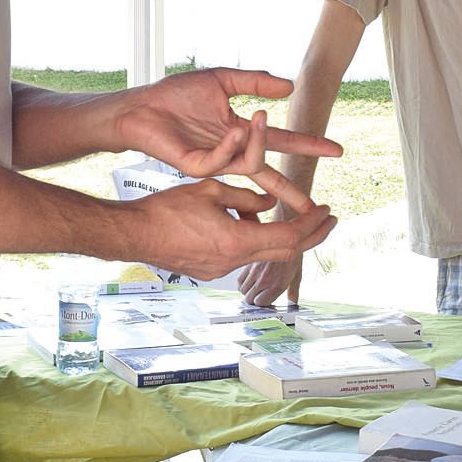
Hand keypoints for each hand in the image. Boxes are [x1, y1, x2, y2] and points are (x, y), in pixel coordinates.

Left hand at [110, 69, 341, 206]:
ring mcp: (215, 162)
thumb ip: (256, 82)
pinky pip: (222, 161)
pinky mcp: (196, 166)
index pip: (282, 141)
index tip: (336, 151)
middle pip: (270, 173)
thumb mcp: (222, 80)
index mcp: (241, 132)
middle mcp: (232, 151)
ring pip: (250, 168)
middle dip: (292, 189)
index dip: (308, 146)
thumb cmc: (176, 94)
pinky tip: (235, 129)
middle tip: (315, 207)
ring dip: (262, 153)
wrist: (142, 105)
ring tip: (261, 126)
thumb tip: (290, 87)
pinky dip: (231, 146)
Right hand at [123, 179, 334, 280]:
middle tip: (328, 218)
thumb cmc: (166, 209)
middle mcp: (233, 262)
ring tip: (255, 205)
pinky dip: (248, 237)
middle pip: (284, 252)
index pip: (289, 238)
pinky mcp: (209, 271)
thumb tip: (270, 203)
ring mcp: (220, 270)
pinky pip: (240, 254)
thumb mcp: (211, 190)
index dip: (312, 225)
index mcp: (237, 241)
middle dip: (309, 234)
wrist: (133, 233)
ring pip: (260, 252)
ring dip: (269, 231)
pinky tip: (234, 217)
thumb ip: (246, 197)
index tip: (327, 211)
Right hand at [239, 255, 303, 307]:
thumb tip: (294, 302)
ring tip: (255, 288)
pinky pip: (239, 280)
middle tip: (260, 295)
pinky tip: (250, 280)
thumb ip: (293, 291)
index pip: (260, 303)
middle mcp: (264, 280)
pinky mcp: (247, 264)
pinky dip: (243, 283)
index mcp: (277, 284)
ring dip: (248, 291)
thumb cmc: (291, 254)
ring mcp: (254, 272)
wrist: (284, 235)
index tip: (266, 300)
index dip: (263, 303)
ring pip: (242, 291)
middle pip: (249, 299)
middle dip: (254, 299)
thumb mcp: (297, 274)